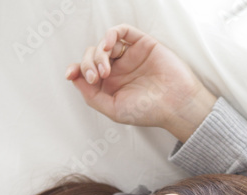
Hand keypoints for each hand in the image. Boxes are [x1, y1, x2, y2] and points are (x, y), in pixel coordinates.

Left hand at [65, 24, 217, 142]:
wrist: (176, 105)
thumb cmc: (149, 111)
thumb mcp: (114, 110)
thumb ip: (92, 96)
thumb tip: (74, 78)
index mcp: (110, 85)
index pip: (87, 71)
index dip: (76, 69)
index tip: (70, 74)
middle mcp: (119, 68)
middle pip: (92, 55)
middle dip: (88, 64)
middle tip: (96, 77)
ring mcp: (129, 55)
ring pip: (104, 43)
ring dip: (98, 53)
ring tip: (105, 69)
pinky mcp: (142, 44)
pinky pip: (122, 31)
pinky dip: (111, 34)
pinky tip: (109, 46)